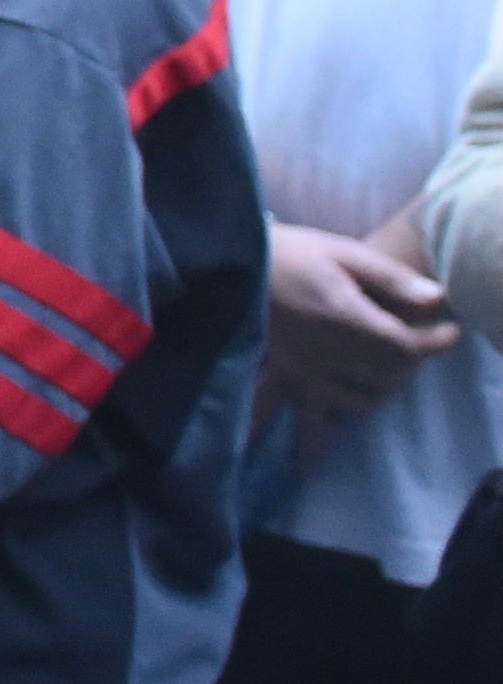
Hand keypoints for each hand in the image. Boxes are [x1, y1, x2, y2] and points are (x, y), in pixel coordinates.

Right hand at [266, 219, 459, 427]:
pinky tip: (329, 433)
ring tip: (389, 375)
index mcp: (342, 316)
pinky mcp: (287, 374)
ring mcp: (305, 368)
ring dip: (383, 390)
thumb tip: (437, 299)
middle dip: (411, 363)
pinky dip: (330, 420)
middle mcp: (326, 350)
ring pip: (361, 398)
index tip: (450, 333)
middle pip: (389, 374)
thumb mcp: (342, 251)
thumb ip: (390, 278)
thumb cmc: (289, 253)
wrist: (232, 262)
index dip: (435, 341)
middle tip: (418, 346)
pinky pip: (318, 409)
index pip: (405, 345)